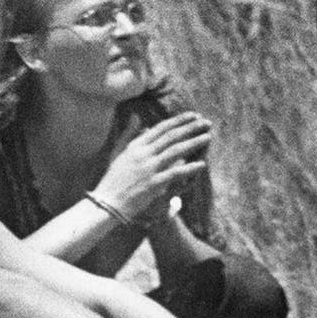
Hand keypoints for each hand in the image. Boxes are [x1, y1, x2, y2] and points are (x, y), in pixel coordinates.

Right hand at [93, 112, 210, 218]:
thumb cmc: (113, 178)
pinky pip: (175, 173)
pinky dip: (189, 168)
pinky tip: (202, 164)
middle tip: (206, 122)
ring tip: (208, 137)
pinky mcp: (154, 184)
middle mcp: (143, 154)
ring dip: (193, 143)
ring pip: (175, 151)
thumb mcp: (118, 153)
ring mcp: (149, 169)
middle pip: (171, 137)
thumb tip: (138, 118)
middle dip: (190, 128)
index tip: (193, 115)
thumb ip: (128, 134)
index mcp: (135, 146)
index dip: (178, 120)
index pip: (161, 128)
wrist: (108, 201)